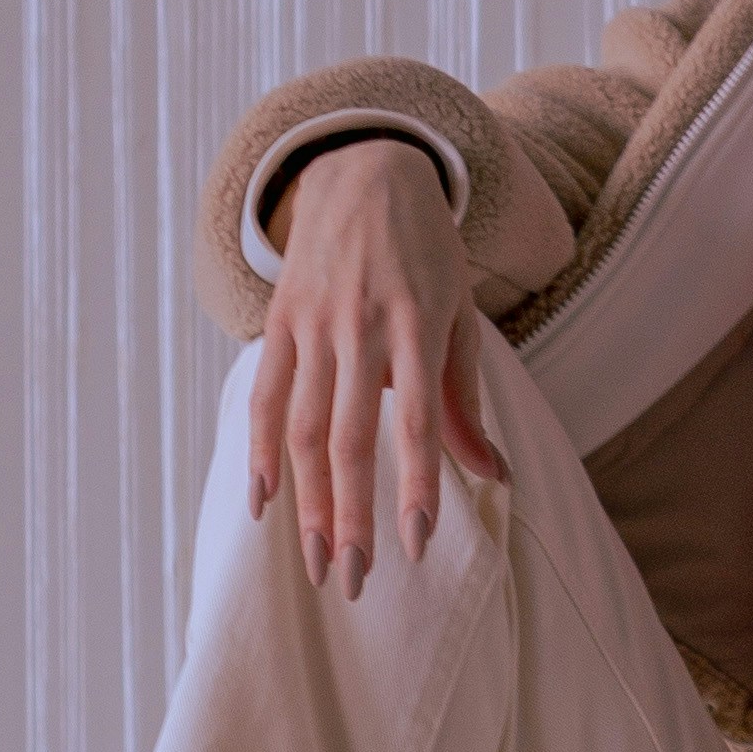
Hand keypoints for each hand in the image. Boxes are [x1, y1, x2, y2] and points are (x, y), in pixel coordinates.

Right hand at [249, 137, 507, 597]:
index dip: (416, 485)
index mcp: (417, 324)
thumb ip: (465, 399)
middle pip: (352, 437)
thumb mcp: (460, 314)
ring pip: (304, 427)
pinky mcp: (280, 321)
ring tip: (317, 561)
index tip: (416, 544)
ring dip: (308, 502)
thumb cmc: (428, 256)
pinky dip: (259, 451)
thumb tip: (493, 475)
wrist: (365, 171)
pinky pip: (265, 395)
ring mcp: (314, 324)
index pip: (418, 420)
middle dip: (352, 515)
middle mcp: (361, 326)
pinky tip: (264, 502)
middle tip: (353, 580)